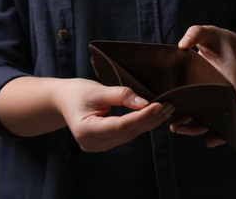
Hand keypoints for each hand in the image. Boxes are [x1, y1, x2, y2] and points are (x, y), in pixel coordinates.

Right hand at [55, 79, 174, 151]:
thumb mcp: (97, 90)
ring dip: (150, 122)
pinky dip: (142, 124)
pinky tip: (155, 115)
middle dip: (150, 119)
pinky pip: (128, 134)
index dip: (142, 116)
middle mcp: (94, 143)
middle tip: (170, 105)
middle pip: (129, 132)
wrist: (65, 100)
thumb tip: (145, 103)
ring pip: (131, 134)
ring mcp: (100, 146)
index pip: (121, 126)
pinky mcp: (107, 142)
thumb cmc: (77, 92)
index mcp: (86, 131)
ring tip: (167, 108)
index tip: (159, 105)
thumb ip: (120, 96)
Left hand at [172, 25, 235, 147]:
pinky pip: (199, 115)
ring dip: (192, 127)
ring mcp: (212, 97)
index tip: (219, 132)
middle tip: (178, 127)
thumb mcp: (207, 33)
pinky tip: (176, 125)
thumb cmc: (214, 39)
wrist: (218, 44)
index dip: (228, 116)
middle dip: (200, 127)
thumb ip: (196, 34)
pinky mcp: (202, 98)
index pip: (232, 98)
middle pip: (217, 115)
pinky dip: (190, 123)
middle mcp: (223, 91)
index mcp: (229, 76)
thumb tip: (182, 44)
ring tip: (174, 127)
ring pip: (206, 118)